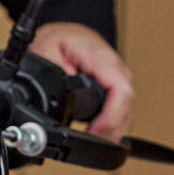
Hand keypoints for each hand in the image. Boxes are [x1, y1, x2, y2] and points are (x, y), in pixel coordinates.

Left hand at [28, 22, 133, 141]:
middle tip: (91, 142)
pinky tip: (102, 133)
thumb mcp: (45, 48)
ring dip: (114, 130)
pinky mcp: (117, 85)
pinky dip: (113, 124)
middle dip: (111, 129)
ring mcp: (119, 77)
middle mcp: (116, 67)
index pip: (121, 91)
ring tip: (95, 141)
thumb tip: (65, 89)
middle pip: (126, 106)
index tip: (95, 131)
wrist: (66, 32)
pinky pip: (122, 108)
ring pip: (127, 110)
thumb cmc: (57, 39)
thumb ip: (54, 69)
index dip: (111, 118)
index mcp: (101, 58)